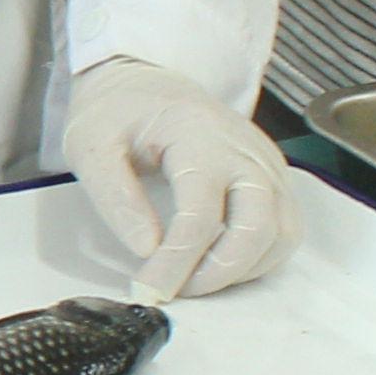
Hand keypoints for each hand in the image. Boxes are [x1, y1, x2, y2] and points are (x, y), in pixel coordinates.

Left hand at [61, 58, 299, 298]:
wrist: (146, 83)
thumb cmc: (117, 113)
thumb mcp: (91, 145)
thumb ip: (115, 196)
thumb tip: (146, 249)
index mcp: (199, 137)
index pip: (201, 213)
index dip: (178, 261)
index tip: (150, 291)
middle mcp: (245, 150)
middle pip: (260, 226)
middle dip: (221, 272)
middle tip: (176, 289)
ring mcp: (266, 163)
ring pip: (282, 233)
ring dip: (244, 269)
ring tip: (194, 278)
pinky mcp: (273, 176)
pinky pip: (284, 228)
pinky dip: (258, 257)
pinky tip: (218, 264)